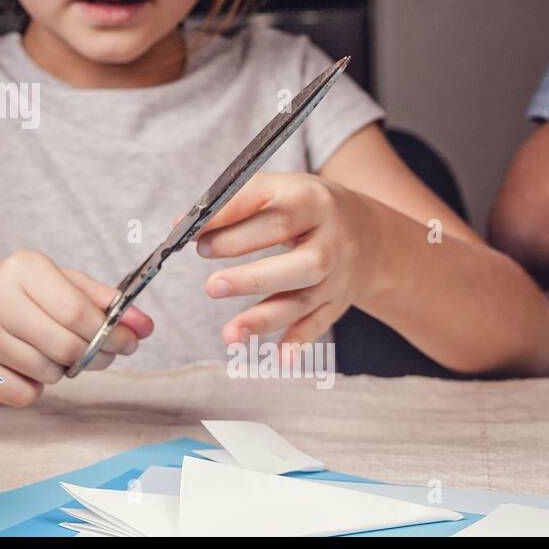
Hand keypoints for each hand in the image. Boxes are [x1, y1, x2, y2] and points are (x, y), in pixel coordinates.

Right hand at [0, 249, 152, 406]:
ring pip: (49, 374)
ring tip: (50, 353)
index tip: (130, 342)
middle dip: (94, 356)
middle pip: (67, 347)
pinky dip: (35, 387)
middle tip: (100, 354)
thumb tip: (144, 326)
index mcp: (22, 268)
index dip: (112, 333)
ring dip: (61, 371)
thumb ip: (100, 300)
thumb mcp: (54, 282)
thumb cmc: (13, 295)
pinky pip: (25, 394)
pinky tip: (24, 367)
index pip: (78, 312)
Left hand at [194, 172, 378, 350]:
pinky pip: (318, 325)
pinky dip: (299, 343)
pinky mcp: (336, 303)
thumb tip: (180, 225)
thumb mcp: (278, 190)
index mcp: (312, 202)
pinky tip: (279, 359)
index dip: (235, 232)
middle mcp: (331, 241)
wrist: (367, 231)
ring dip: (266, 319)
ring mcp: (337, 276)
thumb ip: (233, 205)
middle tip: (212, 287)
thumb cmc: (305, 207)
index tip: (198, 243)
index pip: (275, 218)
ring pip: (304, 300)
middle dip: (254, 279)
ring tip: (229, 334)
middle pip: (300, 263)